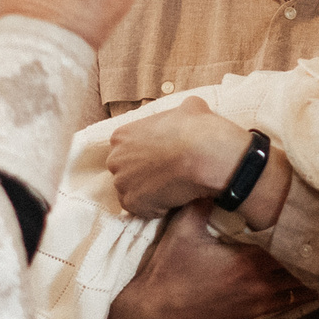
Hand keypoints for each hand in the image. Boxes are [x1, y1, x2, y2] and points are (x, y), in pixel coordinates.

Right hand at [100, 201, 309, 318]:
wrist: (153, 312)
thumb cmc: (168, 270)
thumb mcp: (183, 227)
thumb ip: (204, 201)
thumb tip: (219, 177)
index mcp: (247, 260)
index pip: (289, 244)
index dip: (305, 231)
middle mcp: (259, 283)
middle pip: (301, 268)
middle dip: (316, 254)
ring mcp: (256, 301)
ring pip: (298, 290)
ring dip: (313, 276)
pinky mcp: (249, 314)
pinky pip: (286, 305)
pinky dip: (300, 294)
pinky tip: (313, 288)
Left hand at [106, 97, 246, 216]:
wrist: (204, 155)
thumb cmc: (197, 130)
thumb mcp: (189, 108)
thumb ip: (179, 113)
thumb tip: (189, 111)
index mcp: (121, 136)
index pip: (127, 151)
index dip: (147, 157)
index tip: (164, 160)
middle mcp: (115, 159)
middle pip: (126, 173)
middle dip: (143, 176)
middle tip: (169, 176)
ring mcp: (121, 182)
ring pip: (133, 193)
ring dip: (151, 193)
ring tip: (173, 189)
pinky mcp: (132, 203)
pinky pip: (143, 210)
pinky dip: (157, 209)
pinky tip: (173, 199)